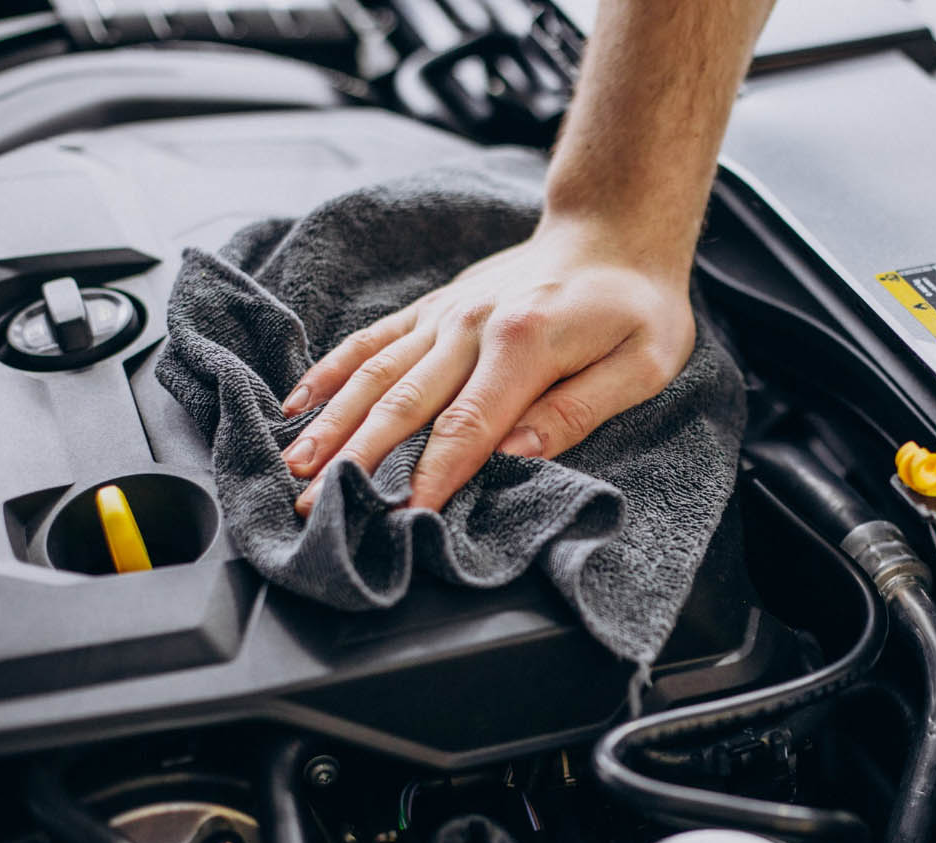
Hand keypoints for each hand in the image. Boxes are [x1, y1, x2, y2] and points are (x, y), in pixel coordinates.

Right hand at [280, 216, 696, 514]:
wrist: (614, 231)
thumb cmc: (636, 306)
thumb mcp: (641, 363)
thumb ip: (578, 409)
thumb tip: (517, 452)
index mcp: (524, 341)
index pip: (468, 424)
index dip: (434, 475)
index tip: (402, 517)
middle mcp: (471, 324)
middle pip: (405, 403)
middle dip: (359, 459)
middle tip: (316, 505)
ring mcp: (445, 313)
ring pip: (376, 373)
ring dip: (332, 422)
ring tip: (294, 466)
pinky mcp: (433, 308)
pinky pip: (373, 340)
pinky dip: (331, 371)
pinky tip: (296, 404)